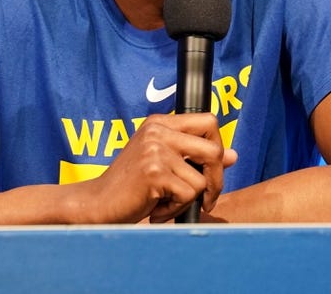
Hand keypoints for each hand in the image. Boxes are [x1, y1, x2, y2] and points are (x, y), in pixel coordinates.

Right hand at [82, 113, 237, 223]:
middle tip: (206, 199)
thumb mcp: (163, 163)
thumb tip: (233, 155)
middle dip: (216, 181)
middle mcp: (158, 131)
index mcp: (159, 123)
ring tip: (164, 203)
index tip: (211, 171)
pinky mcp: (153, 172)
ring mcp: (155, 150)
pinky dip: (175, 210)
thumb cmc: (129, 186)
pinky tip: (155, 210)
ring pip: (201, 180)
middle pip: (214, 150)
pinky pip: (187, 196)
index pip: (209, 120)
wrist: (97, 204)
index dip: (219, 147)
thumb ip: (194, 156)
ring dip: (187, 201)